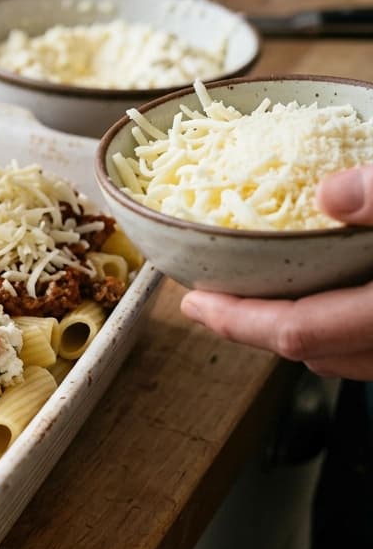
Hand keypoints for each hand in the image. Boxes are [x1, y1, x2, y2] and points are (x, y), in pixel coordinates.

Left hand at [180, 166, 372, 380]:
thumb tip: (329, 194)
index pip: (298, 330)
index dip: (237, 320)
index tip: (193, 302)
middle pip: (311, 350)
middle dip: (253, 327)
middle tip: (209, 300)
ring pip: (339, 354)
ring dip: (294, 327)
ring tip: (254, 296)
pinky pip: (365, 344)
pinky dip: (332, 324)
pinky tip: (320, 289)